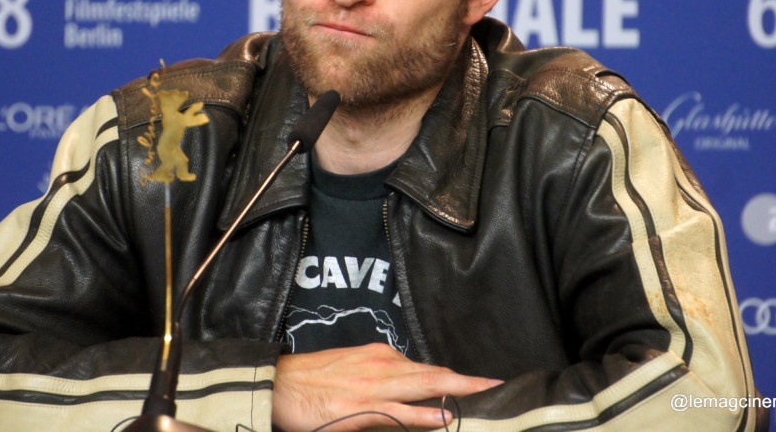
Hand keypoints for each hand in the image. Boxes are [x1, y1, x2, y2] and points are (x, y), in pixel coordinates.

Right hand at [271, 343, 502, 431]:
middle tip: (498, 385)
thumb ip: (378, 379)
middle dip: (468, 381)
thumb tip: (405, 396)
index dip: (454, 377)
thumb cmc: (310, 381)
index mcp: (380, 356)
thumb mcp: (351, 372)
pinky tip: (444, 417)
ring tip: (485, 395)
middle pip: (434, 373)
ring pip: (424, 386)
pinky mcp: (360, 406)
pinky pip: (399, 411)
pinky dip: (424, 414)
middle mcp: (382, 364)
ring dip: (457, 390)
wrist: (278, 383)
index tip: (480, 383)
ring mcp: (373, 385)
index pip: (426, 368)